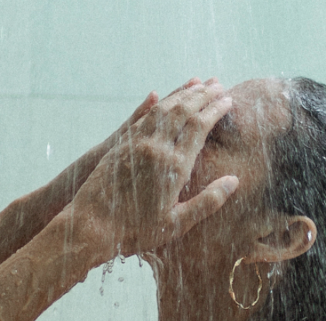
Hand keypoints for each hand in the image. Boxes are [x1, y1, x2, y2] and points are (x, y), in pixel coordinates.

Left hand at [69, 80, 237, 259]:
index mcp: (174, 166)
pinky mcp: (121, 145)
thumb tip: (234, 181)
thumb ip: (207, 202)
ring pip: (163, 109)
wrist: (91, 226)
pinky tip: (164, 98)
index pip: (199, 127)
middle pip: (183, 111)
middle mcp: (155, 149)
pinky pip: (144, 117)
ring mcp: (136, 144)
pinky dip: (159, 103)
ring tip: (198, 85)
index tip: (228, 100)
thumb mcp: (177, 224)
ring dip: (182, 94)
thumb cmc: (136, 231)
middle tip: (218, 84)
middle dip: (203, 95)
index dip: (215, 110)